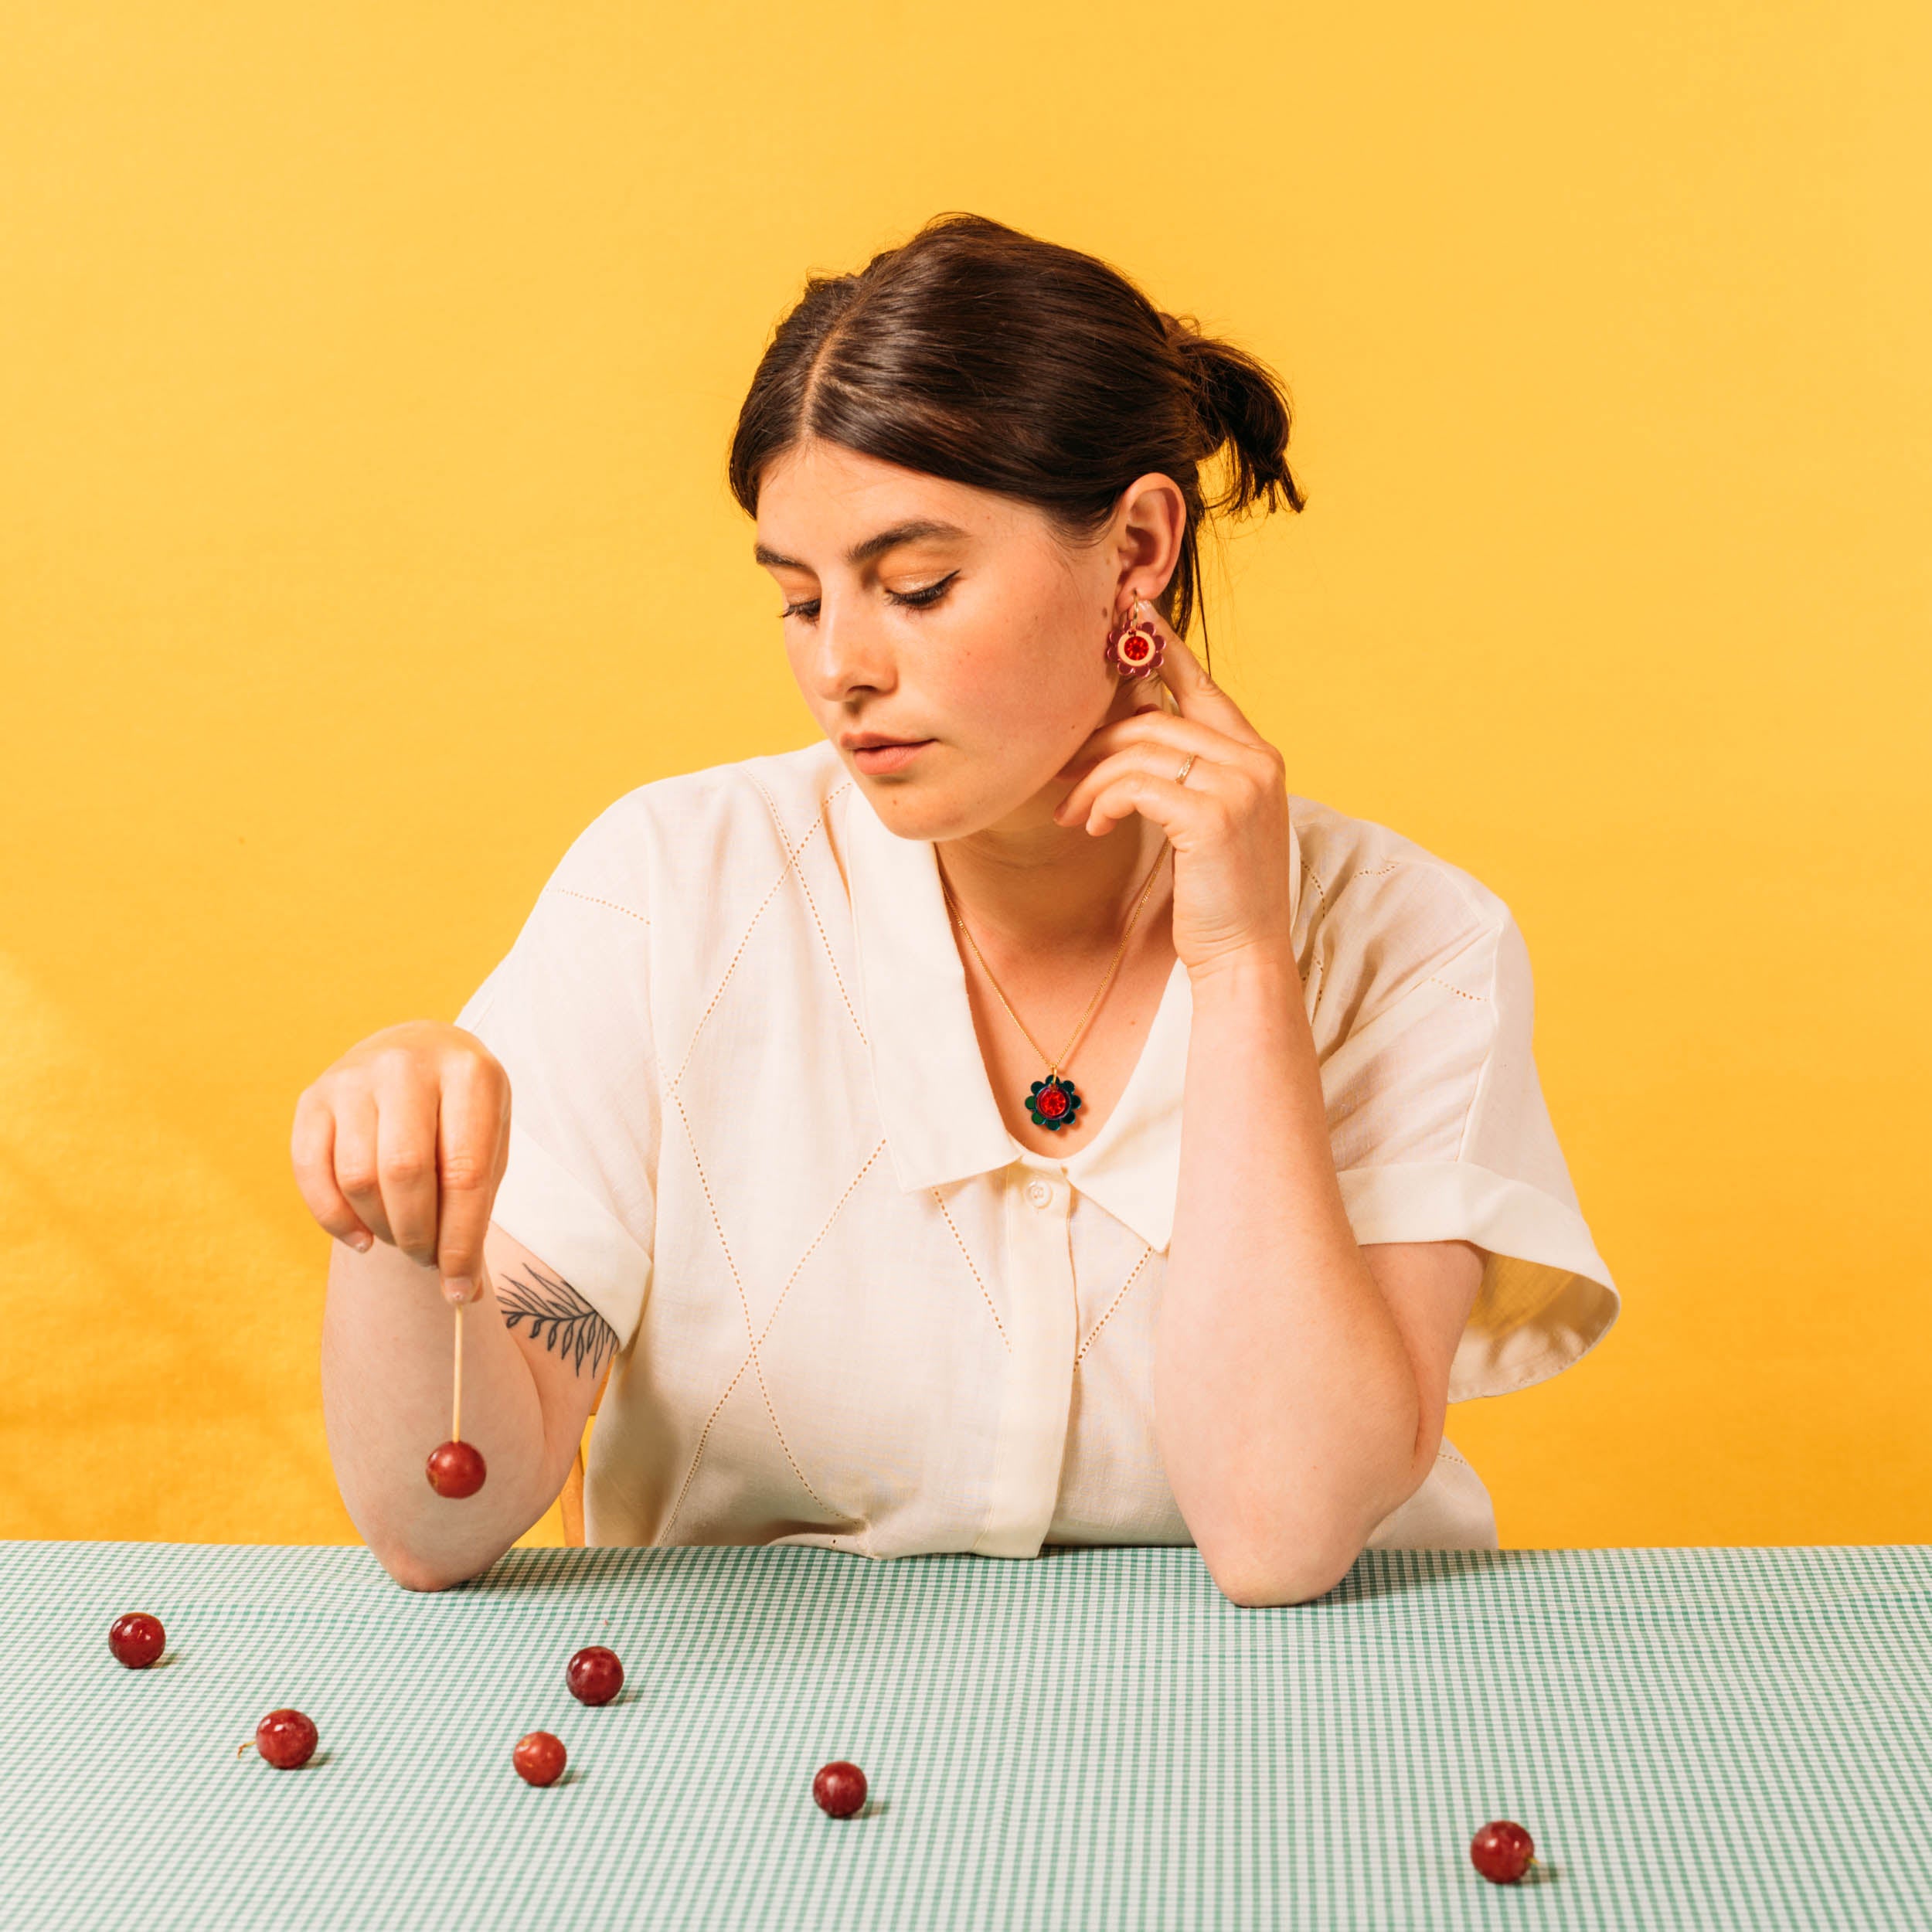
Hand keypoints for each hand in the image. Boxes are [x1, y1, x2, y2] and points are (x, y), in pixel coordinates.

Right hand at [291, 1021, 508, 1303]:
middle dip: (417, 1236)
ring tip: (402, 1237)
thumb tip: (461, 1293)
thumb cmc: (462, 1110)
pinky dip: (335, 1220)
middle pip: (404, 1174)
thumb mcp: (488, 1141)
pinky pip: (312, 1172)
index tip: (460, 1289)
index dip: (461, 1242)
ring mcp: (354, 1076)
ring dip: (381, 1229)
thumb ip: (476, 1209)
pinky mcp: (313, 1096)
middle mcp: (407, 1065)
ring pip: (358, 1178)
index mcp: (469, 1073)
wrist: (418, 1049)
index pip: (464, 1173)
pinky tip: (363, 1237)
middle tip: (427, 1259)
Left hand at [1052, 608, 1294, 977]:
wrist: (1243, 957)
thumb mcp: (1207, 820)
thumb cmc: (1218, 896)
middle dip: (1096, 742)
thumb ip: (1187, 771)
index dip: (1161, 652)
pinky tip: (1093, 826)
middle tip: (1060, 771)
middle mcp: (1256, 760)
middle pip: (1154, 718)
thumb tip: (1132, 728)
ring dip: (1090, 780)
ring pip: (1138, 749)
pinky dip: (1103, 801)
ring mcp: (1239, 785)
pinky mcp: (1212, 814)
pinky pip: (1135, 785)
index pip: (1201, 686)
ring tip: (1069, 813)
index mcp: (1258, 755)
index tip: (1127, 620)